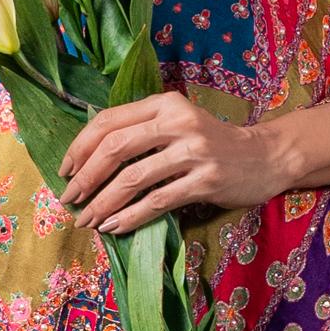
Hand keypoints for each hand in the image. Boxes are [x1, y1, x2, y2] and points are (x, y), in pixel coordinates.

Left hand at [62, 89, 286, 232]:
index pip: (109, 120)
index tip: (65, 170)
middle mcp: (178, 122)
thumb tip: (87, 158)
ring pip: (133, 178)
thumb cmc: (212, 143)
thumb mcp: (177, 124)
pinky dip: (131, 217)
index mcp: (164, 104)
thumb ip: (141, 130)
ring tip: (88, 220)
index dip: (80, 147)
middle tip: (69, 198)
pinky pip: (157, 201)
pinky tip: (115, 227)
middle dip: (85, 177)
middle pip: (115, 148)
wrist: (264, 157)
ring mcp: (193, 151)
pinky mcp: (205, 181)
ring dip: (103, 203)